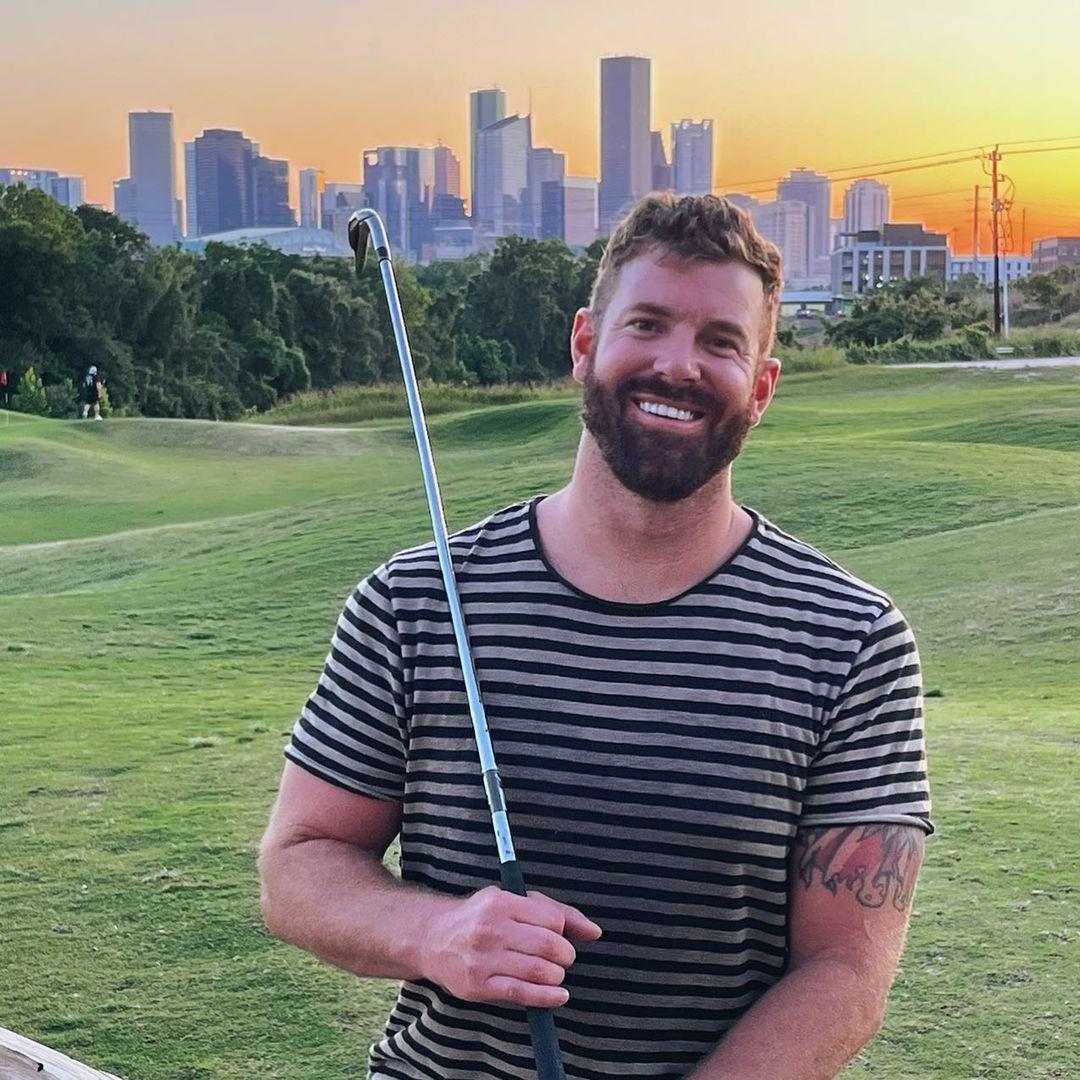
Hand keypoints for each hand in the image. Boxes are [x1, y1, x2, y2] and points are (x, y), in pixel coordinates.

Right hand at [420, 885, 601, 1008]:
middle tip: (562, 958)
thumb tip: (594, 932)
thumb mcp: (511, 901)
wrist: (432, 939)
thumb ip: (554, 912)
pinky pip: (521, 994)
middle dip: (565, 956)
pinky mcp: (478, 985)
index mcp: (501, 902)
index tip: (560, 936)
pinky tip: (557, 994)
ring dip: (557, 976)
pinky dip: (547, 997)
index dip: (564, 931)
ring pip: (538, 971)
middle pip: (549, 946)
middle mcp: (491, 928)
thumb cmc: (480, 918)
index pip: (551, 919)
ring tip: (554, 974)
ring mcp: (483, 958)